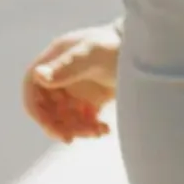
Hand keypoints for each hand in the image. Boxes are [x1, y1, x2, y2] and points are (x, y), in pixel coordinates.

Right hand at [23, 24, 119, 143]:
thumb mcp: (92, 55)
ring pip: (65, 117)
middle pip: (48, 107)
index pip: (33, 85)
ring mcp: (77, 88)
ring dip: (77, 129)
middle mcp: (62, 74)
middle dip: (58, 124)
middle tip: (72, 138)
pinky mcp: (93, 99)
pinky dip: (90, 129)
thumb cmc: (119, 45)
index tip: (48, 125)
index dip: (35, 107)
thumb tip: (39, 76)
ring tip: (98, 132)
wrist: (150, 51)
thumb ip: (67, 66)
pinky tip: (104, 130)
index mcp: (55, 59)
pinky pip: (83, 121)